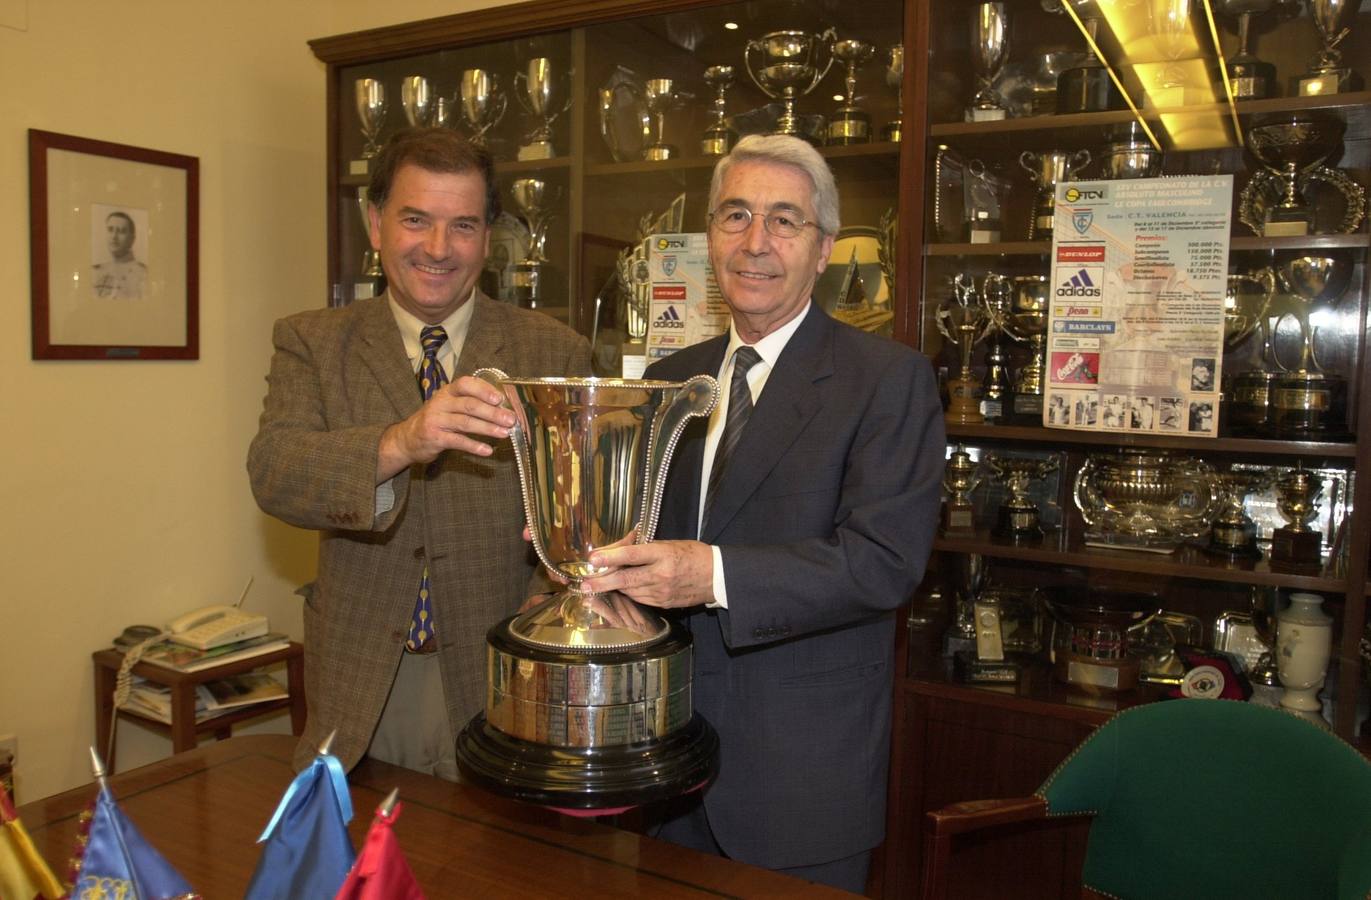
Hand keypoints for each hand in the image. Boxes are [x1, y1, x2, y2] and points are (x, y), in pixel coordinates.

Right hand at [376, 376, 515, 479]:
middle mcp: (441, 403)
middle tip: (510, 419)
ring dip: (488, 428)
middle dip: (493, 413)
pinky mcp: (435, 438)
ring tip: (504, 433)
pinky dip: (474, 446)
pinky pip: (458, 442)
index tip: (500, 398)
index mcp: (447, 392)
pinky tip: (487, 450)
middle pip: (470, 405)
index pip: (466, 384)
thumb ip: (470, 402)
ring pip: (466, 423)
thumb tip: (502, 406)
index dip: (484, 390)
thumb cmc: (436, 420)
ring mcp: (436, 420)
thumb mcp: (449, 405)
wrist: (407, 438)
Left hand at [581, 540, 714, 608]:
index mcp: (663, 555)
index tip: (593, 559)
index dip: (610, 557)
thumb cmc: (692, 554)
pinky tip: (622, 588)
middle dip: (602, 582)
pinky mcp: (663, 604)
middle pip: (625, 580)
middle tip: (584, 585)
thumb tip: (617, 548)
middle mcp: (660, 575)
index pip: (632, 555)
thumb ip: (643, 547)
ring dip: (613, 587)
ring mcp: (661, 592)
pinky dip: (628, 593)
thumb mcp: (668, 543)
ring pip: (629, 591)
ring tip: (597, 584)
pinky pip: (639, 599)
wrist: (716, 576)